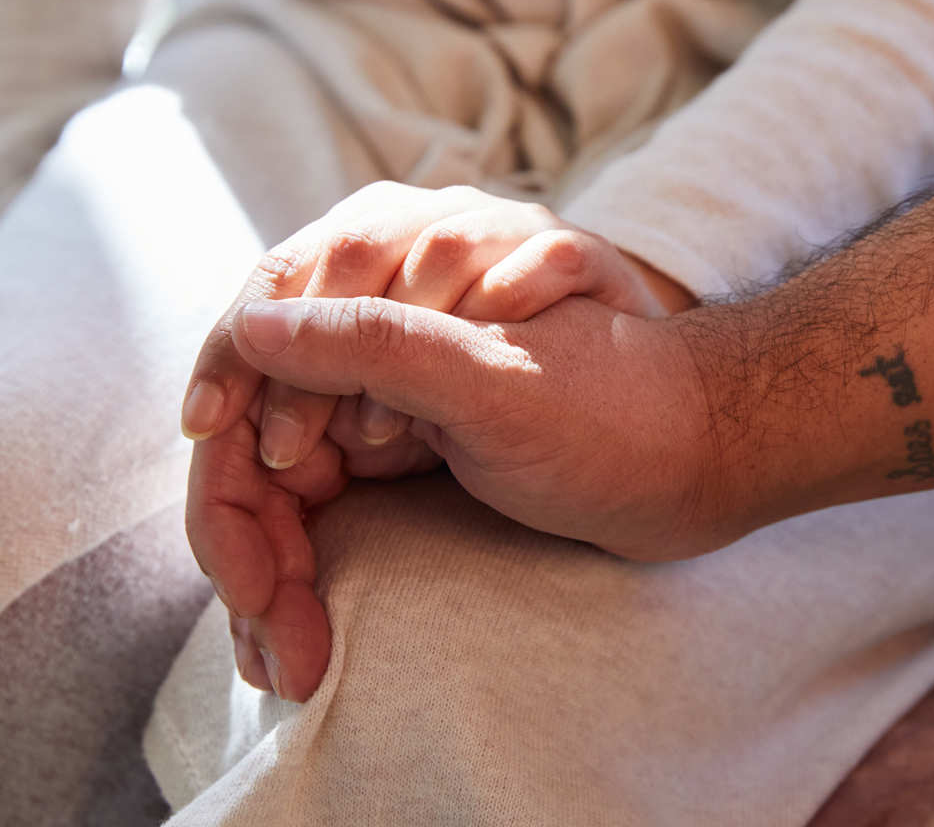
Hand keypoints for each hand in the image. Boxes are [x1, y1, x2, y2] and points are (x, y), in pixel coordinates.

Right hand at [181, 182, 694, 699]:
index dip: (232, 433)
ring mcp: (377, 386)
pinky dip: (300, 567)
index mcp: (389, 274)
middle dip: (247, 530)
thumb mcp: (499, 381)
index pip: (260, 339)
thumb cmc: (620, 410)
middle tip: (272, 634)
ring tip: (290, 660)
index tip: (244, 539)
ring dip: (270, 565)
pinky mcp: (395, 438)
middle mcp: (368, 325)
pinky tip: (300, 636)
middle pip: (252, 420)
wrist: (701, 456)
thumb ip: (381, 344)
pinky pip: (312, 503)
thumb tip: (257, 326)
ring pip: (275, 474)